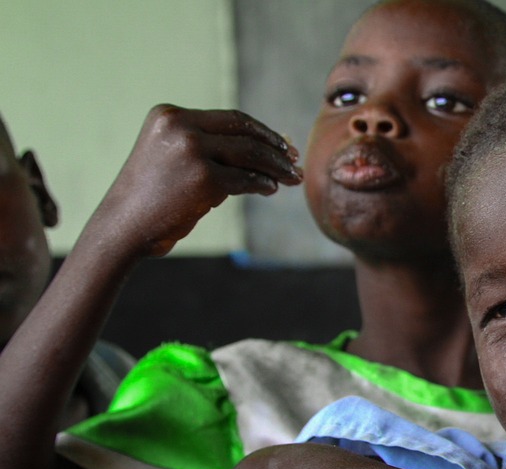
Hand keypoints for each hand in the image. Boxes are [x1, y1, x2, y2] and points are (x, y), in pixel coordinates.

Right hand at [88, 104, 301, 257]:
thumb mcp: (172, 158)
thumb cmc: (151, 198)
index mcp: (170, 115)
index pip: (230, 118)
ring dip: (275, 167)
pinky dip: (262, 184)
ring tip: (291, 177)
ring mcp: (193, 151)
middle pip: (244, 132)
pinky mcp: (204, 178)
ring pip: (249, 154)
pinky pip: (245, 179)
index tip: (282, 144)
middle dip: (274, 147)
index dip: (261, 131)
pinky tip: (270, 189)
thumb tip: (264, 149)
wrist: (123, 227)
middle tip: (293, 160)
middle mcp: (180, 127)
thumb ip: (208, 148)